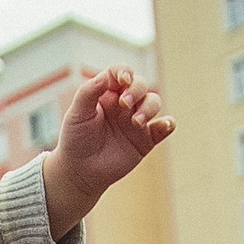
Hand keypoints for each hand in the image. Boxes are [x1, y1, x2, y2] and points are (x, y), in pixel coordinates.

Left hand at [43, 65, 173, 236]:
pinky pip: (164, 127)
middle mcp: (124, 104)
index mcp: (107, 93)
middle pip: (141, 84)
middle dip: (137, 90)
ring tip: (136, 122)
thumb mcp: (77, 114)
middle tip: (125, 104)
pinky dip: (168, 123)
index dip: (125, 71)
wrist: (80, 171)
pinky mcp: (146, 139)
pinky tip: (163, 125)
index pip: (120, 73)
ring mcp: (136, 120)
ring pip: (154, 102)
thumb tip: (104, 76)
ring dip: (149, 107)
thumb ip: (88, 93)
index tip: (123, 80)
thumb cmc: (75, 139)